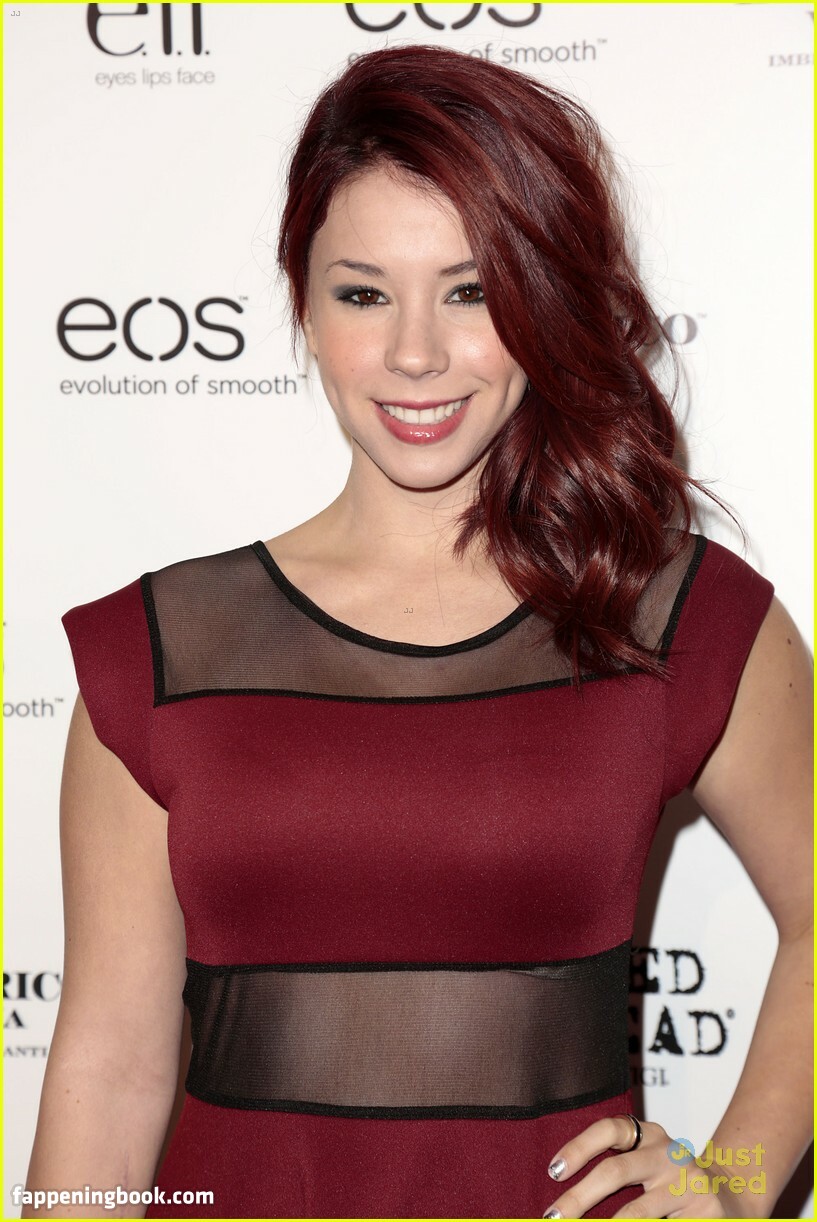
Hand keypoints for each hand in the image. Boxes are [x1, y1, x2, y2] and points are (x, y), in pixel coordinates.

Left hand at [541, 1116, 754, 1218]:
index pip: (609, 1130)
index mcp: (648, 1134)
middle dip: (579, 1198)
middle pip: (616, 1171)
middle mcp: (668, 1153)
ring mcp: (689, 1183)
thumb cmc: (669, 1183)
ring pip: (638, 1211)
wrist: (730, 1196)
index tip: (554, 1172)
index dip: (578, 1148)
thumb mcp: (645, 1164)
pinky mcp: (706, 1212)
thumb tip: (564, 1201)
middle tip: (553, 1218)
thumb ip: (614, 1170)